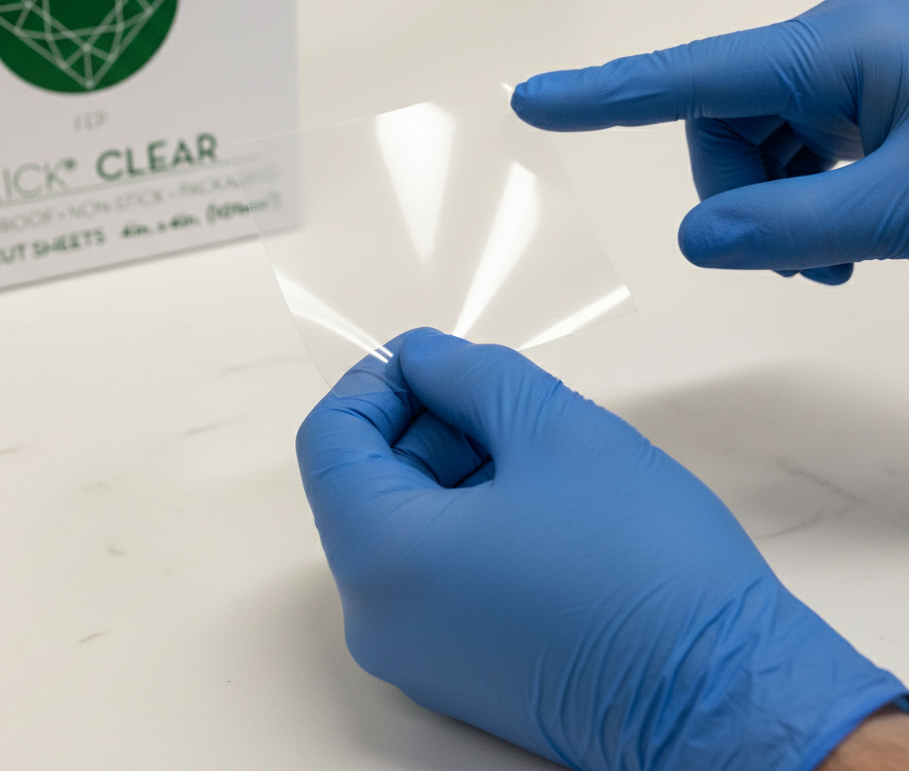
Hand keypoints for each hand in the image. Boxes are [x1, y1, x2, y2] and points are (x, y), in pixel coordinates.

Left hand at [297, 328, 904, 769]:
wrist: (725, 697)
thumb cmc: (644, 564)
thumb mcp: (551, 427)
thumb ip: (468, 374)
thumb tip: (423, 357)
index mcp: (381, 557)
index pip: (330, 439)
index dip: (376, 381)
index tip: (432, 357)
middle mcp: (378, 617)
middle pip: (362, 481)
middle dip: (421, 420)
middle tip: (497, 395)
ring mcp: (414, 652)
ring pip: (400, 523)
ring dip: (449, 465)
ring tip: (529, 445)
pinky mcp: (455, 667)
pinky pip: (429, 569)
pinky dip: (463, 515)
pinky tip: (534, 495)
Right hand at [512, 0, 908, 284]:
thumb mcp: (902, 208)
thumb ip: (789, 227)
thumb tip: (697, 241)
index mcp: (825, 49)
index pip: (681, 79)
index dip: (599, 97)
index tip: (533, 102)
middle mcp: (825, 50)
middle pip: (718, 128)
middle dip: (736, 199)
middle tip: (795, 258)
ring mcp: (844, 74)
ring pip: (751, 150)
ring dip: (772, 213)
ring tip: (831, 260)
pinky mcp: (862, 102)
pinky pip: (792, 155)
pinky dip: (799, 206)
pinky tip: (842, 242)